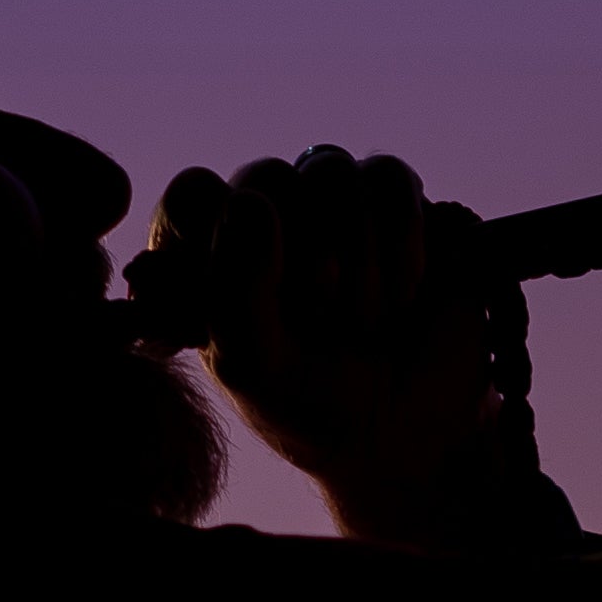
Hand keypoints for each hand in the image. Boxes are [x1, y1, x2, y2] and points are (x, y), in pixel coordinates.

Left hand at [133, 146, 503, 542]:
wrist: (409, 433)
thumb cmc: (311, 406)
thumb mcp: (255, 368)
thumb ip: (237, 290)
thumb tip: (252, 201)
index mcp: (212, 257)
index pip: (191, 196)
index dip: (216, 232)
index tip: (248, 296)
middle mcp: (266, 220)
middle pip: (264, 176)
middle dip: (301, 258)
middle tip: (322, 319)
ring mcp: (331, 206)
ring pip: (329, 169)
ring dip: (356, 256)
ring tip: (367, 321)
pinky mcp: (396, 204)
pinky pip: (389, 177)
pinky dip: (402, 239)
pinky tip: (405, 293)